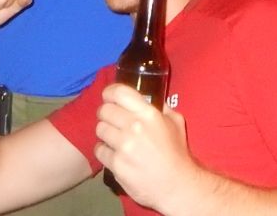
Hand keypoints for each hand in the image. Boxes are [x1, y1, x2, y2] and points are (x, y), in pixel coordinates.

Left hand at [94, 84, 193, 211]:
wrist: (176, 185)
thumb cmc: (177, 152)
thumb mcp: (175, 122)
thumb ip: (161, 108)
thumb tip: (147, 99)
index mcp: (148, 114)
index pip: (119, 93)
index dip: (110, 92)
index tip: (109, 97)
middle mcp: (133, 126)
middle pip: (104, 110)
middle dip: (106, 113)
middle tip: (112, 120)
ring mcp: (123, 146)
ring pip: (99, 129)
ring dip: (105, 132)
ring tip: (114, 138)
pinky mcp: (115, 164)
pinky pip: (99, 150)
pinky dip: (104, 150)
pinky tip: (114, 153)